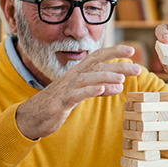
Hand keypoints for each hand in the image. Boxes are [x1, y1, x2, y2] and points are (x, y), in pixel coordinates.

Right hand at [15, 45, 140, 139]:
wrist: (30, 117)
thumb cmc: (57, 103)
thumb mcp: (81, 94)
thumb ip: (100, 88)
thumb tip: (120, 85)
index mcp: (78, 73)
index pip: (98, 56)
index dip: (114, 51)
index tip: (131, 49)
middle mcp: (73, 76)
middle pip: (97, 66)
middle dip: (118, 65)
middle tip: (137, 68)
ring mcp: (67, 88)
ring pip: (89, 78)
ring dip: (106, 77)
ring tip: (122, 78)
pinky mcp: (61, 102)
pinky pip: (77, 94)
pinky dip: (90, 90)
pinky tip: (102, 89)